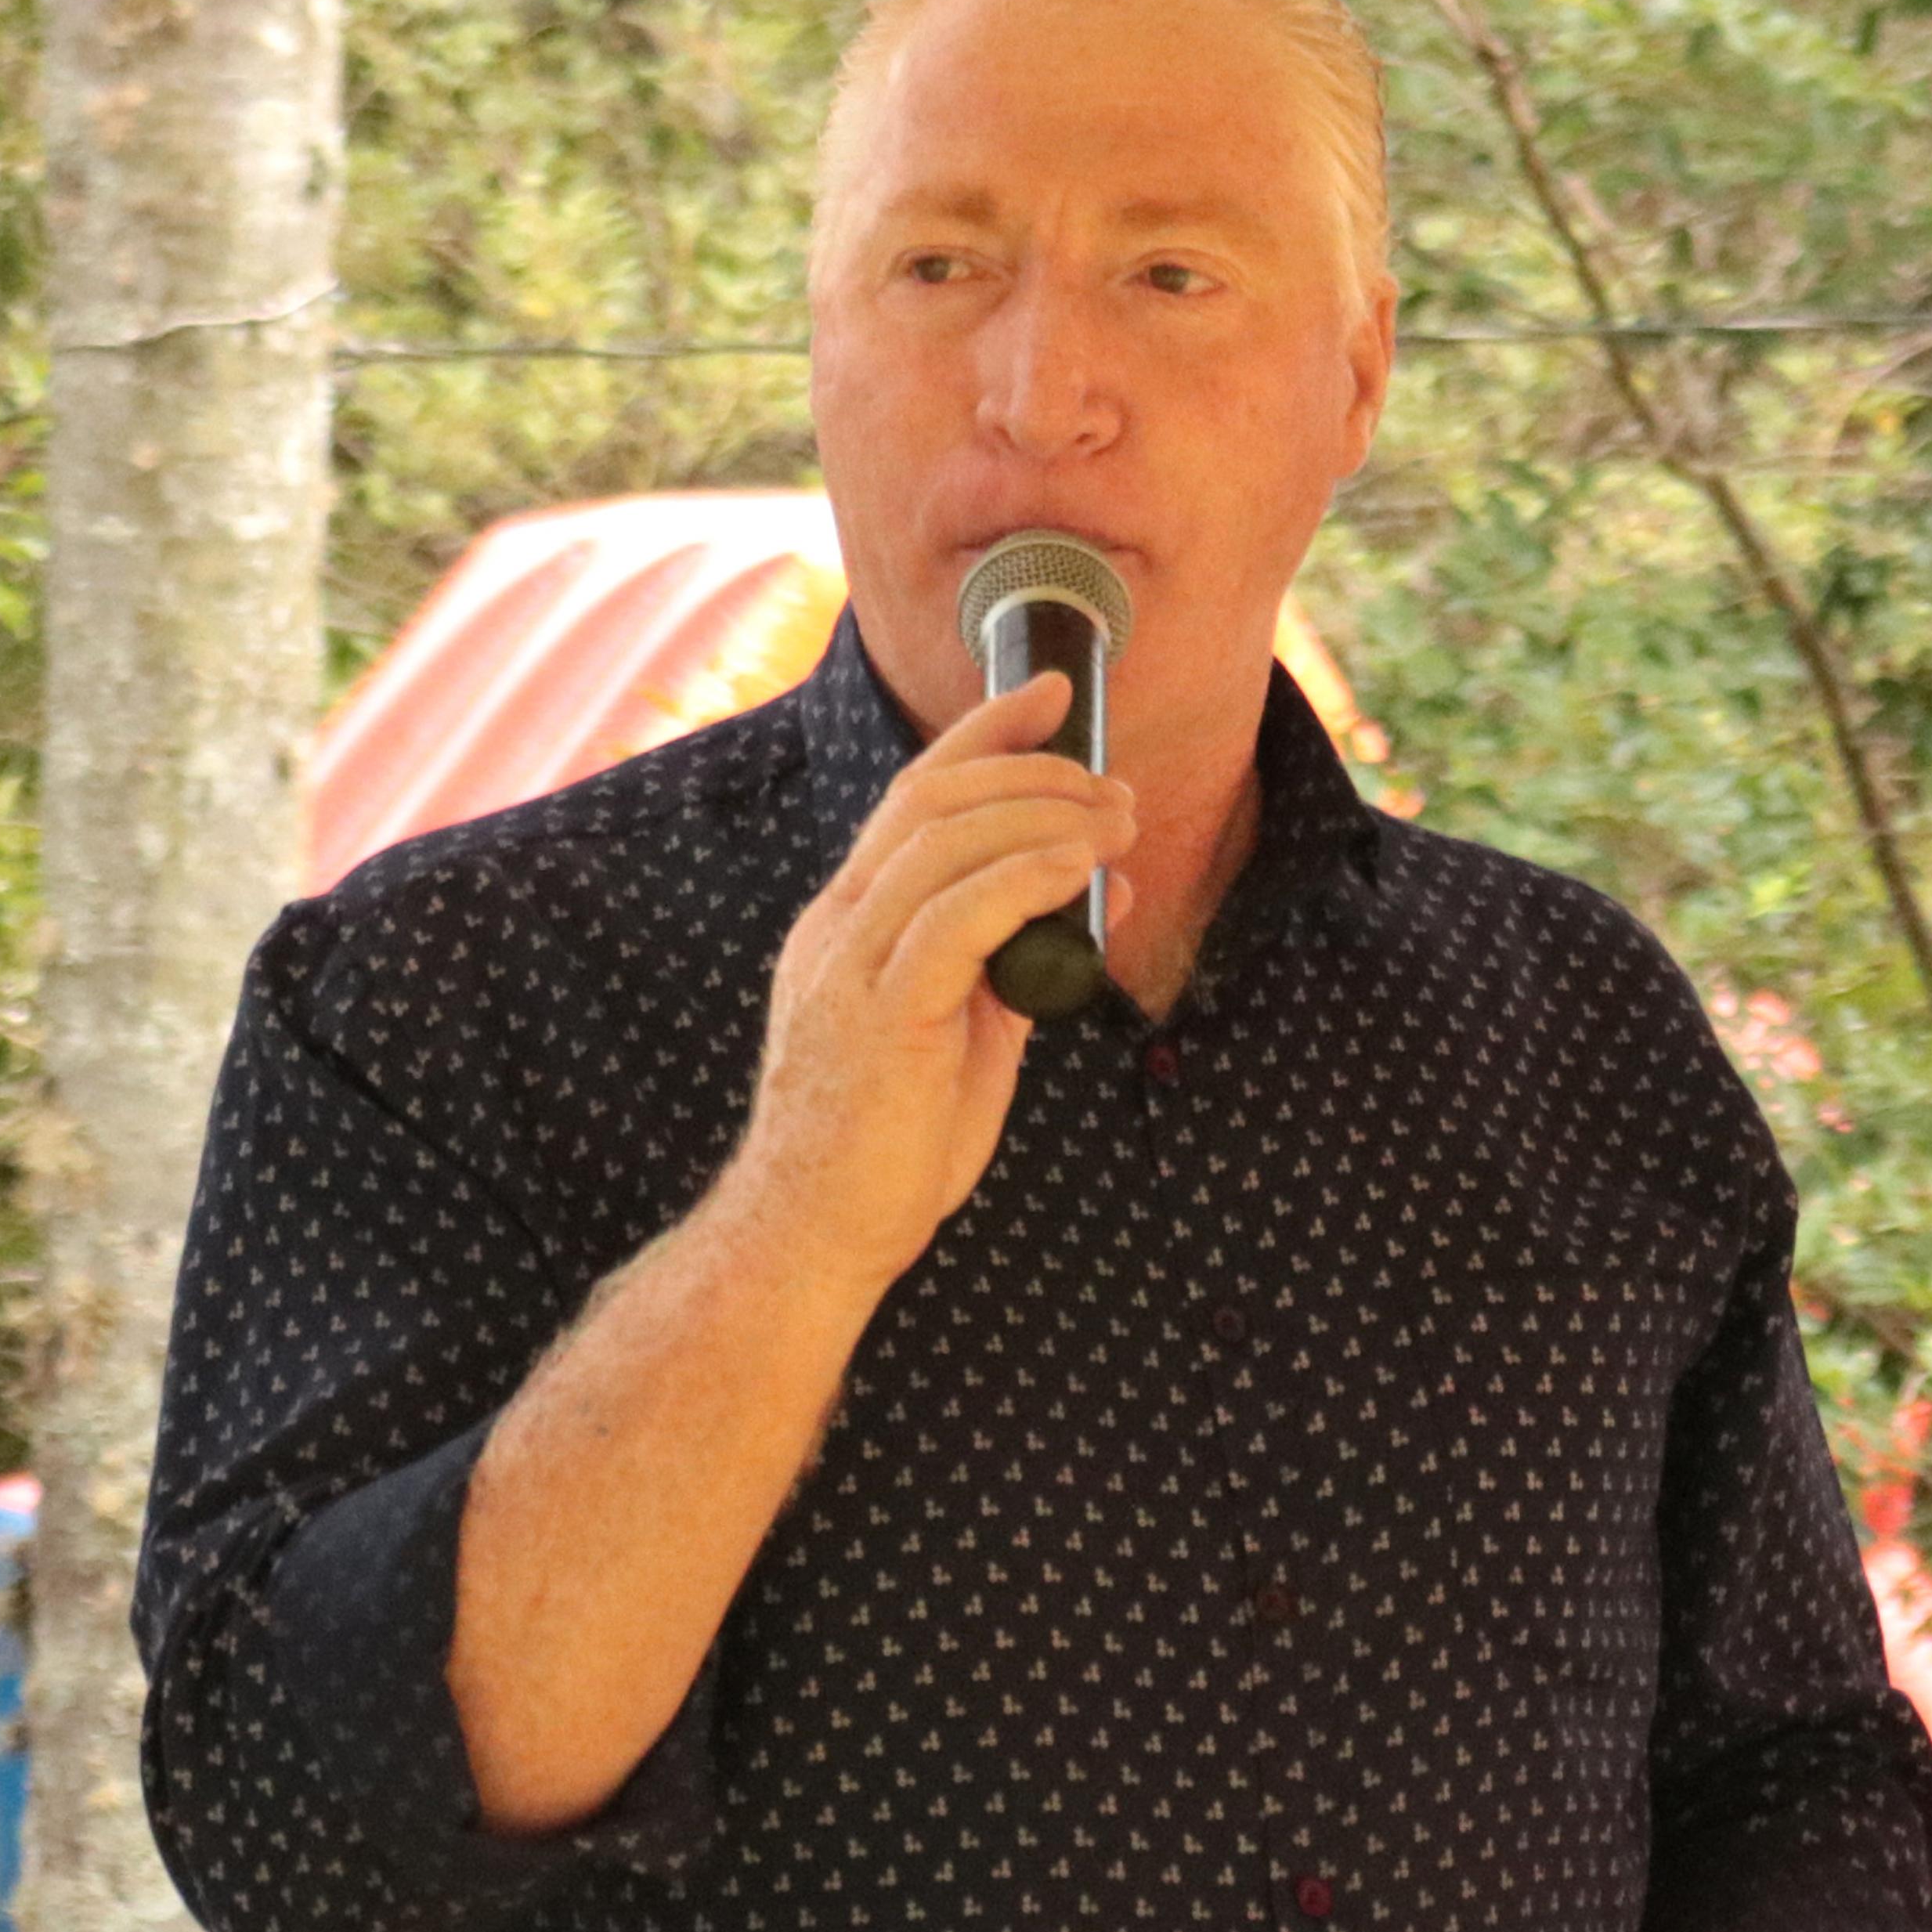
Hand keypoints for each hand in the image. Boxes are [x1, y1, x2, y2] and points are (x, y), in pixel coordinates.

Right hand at [717, 675, 1133, 1301]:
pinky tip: (1078, 870)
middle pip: (930, 799)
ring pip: (944, 842)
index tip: (1048, 694)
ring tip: (1116, 821)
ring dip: (1044, 816)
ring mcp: (849, 966)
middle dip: (1030, 767)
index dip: (981, 733)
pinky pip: (957, 917)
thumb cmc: (886, 1150)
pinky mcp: (878, 1015)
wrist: (814, 1237)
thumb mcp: (965, 1040)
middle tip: (1113, 782)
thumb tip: (1092, 897)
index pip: (911, 798)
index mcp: (848, 926)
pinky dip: (1026, 879)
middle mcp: (838, 928)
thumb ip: (1016, 965)